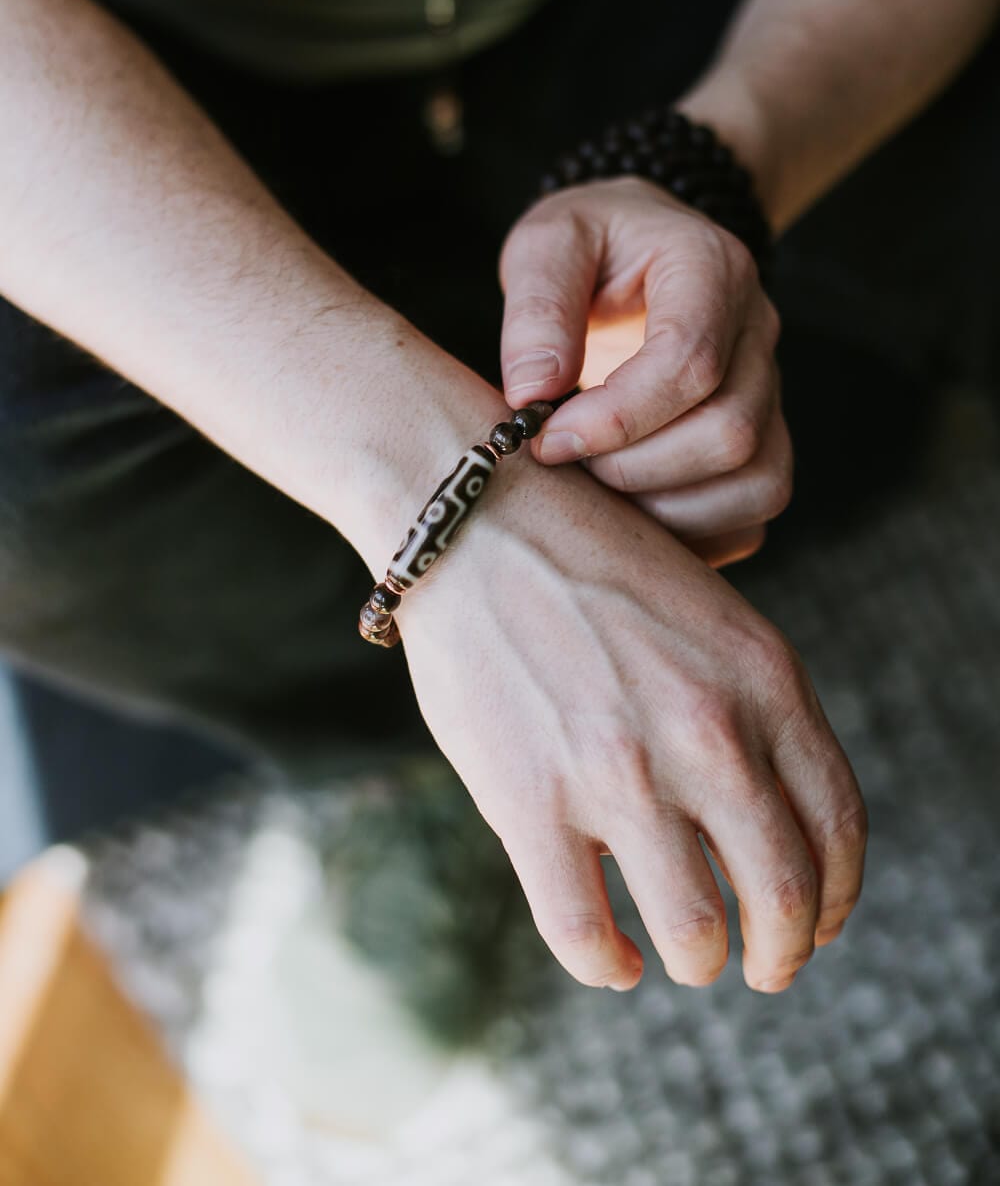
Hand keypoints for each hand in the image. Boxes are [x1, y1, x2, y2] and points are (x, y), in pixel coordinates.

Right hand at [399, 454, 865, 993]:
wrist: (476, 519)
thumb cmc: (591, 565)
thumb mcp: (710, 615)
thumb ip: (753, 709)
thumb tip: (772, 825)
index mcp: (763, 678)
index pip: (836, 825)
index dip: (835, 897)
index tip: (816, 922)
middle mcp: (707, 731)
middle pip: (784, 895)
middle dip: (782, 951)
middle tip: (764, 966)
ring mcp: (619, 771)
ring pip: (694, 932)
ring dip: (700, 961)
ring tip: (688, 956)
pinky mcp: (530, 802)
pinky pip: (584, 933)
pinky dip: (606, 966)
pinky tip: (612, 960)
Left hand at [497, 177, 790, 565]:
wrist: (639, 248)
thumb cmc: (592, 245)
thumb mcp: (549, 241)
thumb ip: (538, 306)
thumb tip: (532, 394)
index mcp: (712, 270)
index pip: (691, 362)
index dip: (618, 417)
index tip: (549, 438)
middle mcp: (757, 332)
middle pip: (730, 431)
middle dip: (633, 468)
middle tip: (565, 461)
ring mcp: (770, 390)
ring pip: (757, 480)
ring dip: (667, 508)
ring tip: (597, 488)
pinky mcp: (764, 438)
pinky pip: (754, 511)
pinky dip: (696, 530)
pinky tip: (634, 512)